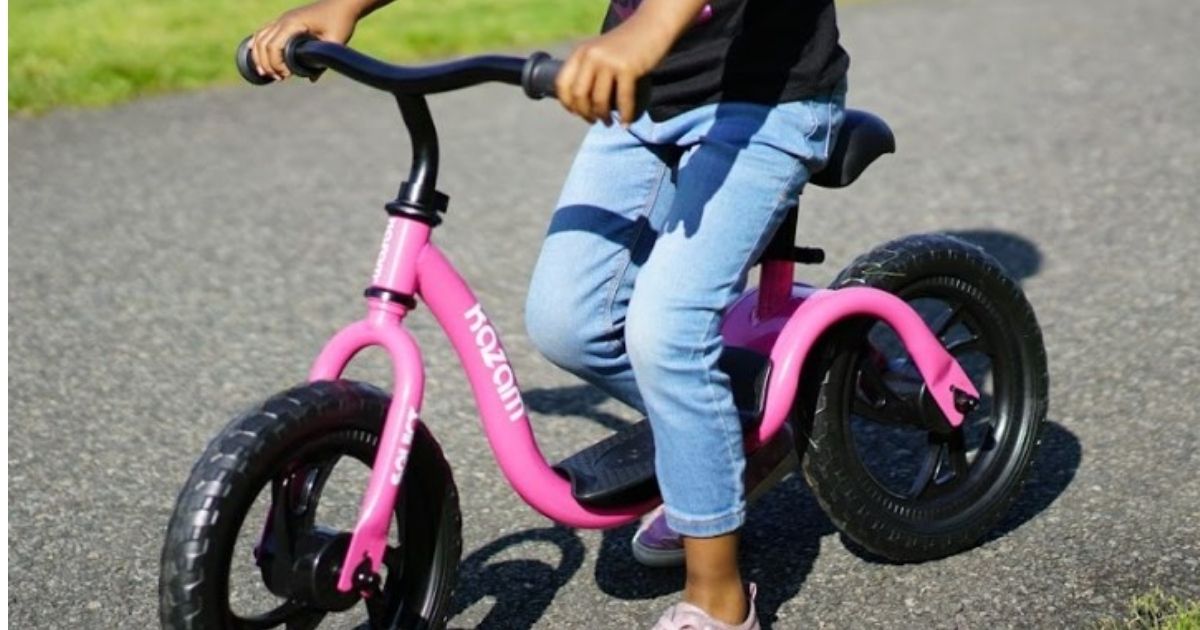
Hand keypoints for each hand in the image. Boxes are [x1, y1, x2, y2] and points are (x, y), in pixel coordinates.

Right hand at [250, 0, 367, 80]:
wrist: (342, 4)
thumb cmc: (340, 21)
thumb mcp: (335, 43)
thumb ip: (323, 61)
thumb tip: (311, 79)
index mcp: (293, 23)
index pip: (273, 46)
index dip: (276, 64)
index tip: (286, 76)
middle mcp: (284, 19)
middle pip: (263, 43)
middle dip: (266, 63)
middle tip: (278, 78)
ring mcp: (283, 18)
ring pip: (260, 36)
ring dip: (259, 56)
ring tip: (266, 73)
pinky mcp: (285, 20)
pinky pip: (265, 31)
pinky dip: (258, 43)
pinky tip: (254, 54)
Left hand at [555, 17, 673, 125]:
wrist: (652, 27)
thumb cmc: (627, 44)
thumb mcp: (601, 50)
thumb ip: (590, 68)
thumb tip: (581, 100)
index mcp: (581, 52)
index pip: (563, 83)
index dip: (567, 103)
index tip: (576, 113)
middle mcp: (591, 56)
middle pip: (579, 95)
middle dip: (585, 113)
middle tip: (594, 121)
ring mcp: (609, 62)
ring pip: (599, 100)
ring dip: (603, 117)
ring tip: (609, 122)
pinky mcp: (628, 68)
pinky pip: (623, 100)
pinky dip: (625, 115)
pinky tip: (625, 123)